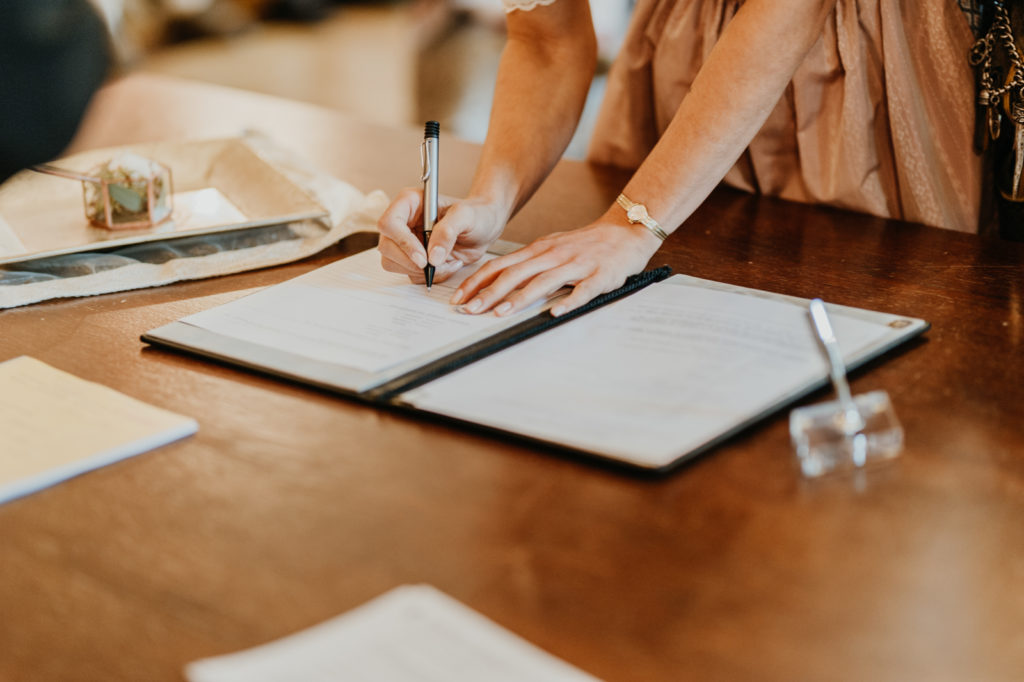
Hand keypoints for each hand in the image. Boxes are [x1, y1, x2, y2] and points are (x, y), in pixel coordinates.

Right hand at [377, 188, 508, 283]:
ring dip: (421, 272)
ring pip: (393, 264)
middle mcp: (402, 222)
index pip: (389, 223)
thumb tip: (432, 257)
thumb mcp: (465, 216)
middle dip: (411, 262)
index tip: (423, 258)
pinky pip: (410, 274)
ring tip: (448, 263)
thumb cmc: (475, 214)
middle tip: (436, 265)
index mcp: (409, 203)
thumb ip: (448, 232)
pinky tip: (447, 266)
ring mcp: (405, 242)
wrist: (484, 228)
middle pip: (386, 247)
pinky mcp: (413, 258)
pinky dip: (429, 277)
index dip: (402, 243)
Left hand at [450, 221, 662, 316]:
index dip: (478, 281)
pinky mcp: (599, 275)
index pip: (500, 265)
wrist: (626, 231)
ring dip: (519, 298)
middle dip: (489, 292)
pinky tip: (554, 313)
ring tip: (500, 313)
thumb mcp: (552, 248)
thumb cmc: (587, 244)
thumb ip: (529, 264)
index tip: (460, 298)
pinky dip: (568, 302)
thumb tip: (500, 282)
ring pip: (543, 282)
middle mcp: (553, 255)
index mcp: (539, 250)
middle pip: (515, 274)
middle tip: (470, 309)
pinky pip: (582, 290)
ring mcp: (576, 264)